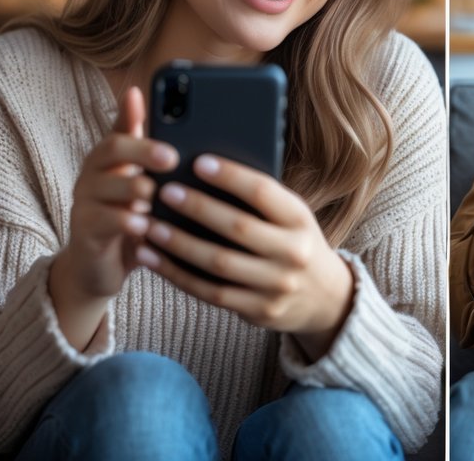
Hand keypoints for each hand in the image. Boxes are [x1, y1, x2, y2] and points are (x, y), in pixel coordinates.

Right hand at [49, 87, 177, 345]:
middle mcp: (93, 173)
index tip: (141, 94)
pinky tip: (148, 226)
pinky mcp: (83, 230)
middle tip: (171, 158)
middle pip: (112, 149)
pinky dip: (129, 222)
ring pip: (108, 184)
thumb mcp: (148, 192)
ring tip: (158, 195)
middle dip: (143, 150)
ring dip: (137, 188)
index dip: (129, 112)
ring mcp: (84, 201)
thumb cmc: (132, 222)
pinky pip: (105, 219)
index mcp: (110, 159)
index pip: (119, 128)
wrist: (101, 270)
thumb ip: (162, 166)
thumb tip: (195, 139)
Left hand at [136, 154, 353, 360]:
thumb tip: (204, 172)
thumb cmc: (295, 242)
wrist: (326, 297)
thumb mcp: (292, 217)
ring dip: (178, 244)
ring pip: (218, 264)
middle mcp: (293, 253)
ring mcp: (276, 285)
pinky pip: (210, 292)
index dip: (230, 176)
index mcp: (300, 220)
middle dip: (197, 208)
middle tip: (163, 192)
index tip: (198, 162)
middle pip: (237, 227)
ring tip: (148, 226)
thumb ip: (259, 200)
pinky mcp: (258, 311)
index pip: (263, 192)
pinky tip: (152, 258)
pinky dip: (177, 274)